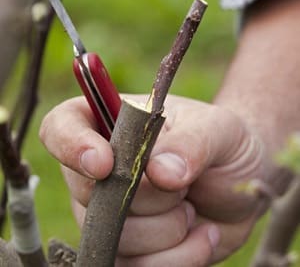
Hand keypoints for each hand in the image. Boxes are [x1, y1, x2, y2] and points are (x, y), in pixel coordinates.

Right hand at [40, 94, 268, 265]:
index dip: (71, 146)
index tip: (105, 164)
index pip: (61, 127)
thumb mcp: (217, 129)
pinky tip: (202, 234)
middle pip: (89, 193)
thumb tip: (159, 173)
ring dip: (167, 229)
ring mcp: (112, 212)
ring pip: (116, 237)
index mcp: (113, 124)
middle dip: (146, 197)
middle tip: (185, 185)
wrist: (241, 178)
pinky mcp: (132, 248)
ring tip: (193, 207)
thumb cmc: (223, 142)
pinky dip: (178, 258)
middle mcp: (103, 169)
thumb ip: (190, 144)